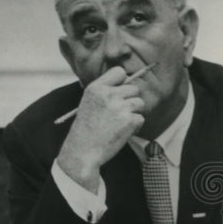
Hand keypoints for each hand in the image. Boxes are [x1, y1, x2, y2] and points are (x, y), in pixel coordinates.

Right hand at [57, 66, 144, 190]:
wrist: (82, 152)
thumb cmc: (85, 129)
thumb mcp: (88, 103)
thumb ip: (105, 92)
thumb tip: (128, 83)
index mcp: (96, 88)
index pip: (119, 72)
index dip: (122, 82)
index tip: (118, 93)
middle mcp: (108, 94)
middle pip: (134, 88)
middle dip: (130, 100)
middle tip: (117, 113)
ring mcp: (119, 107)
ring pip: (140, 103)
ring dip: (133, 113)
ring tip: (118, 123)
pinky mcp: (129, 120)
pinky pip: (140, 118)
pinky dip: (134, 126)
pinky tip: (120, 132)